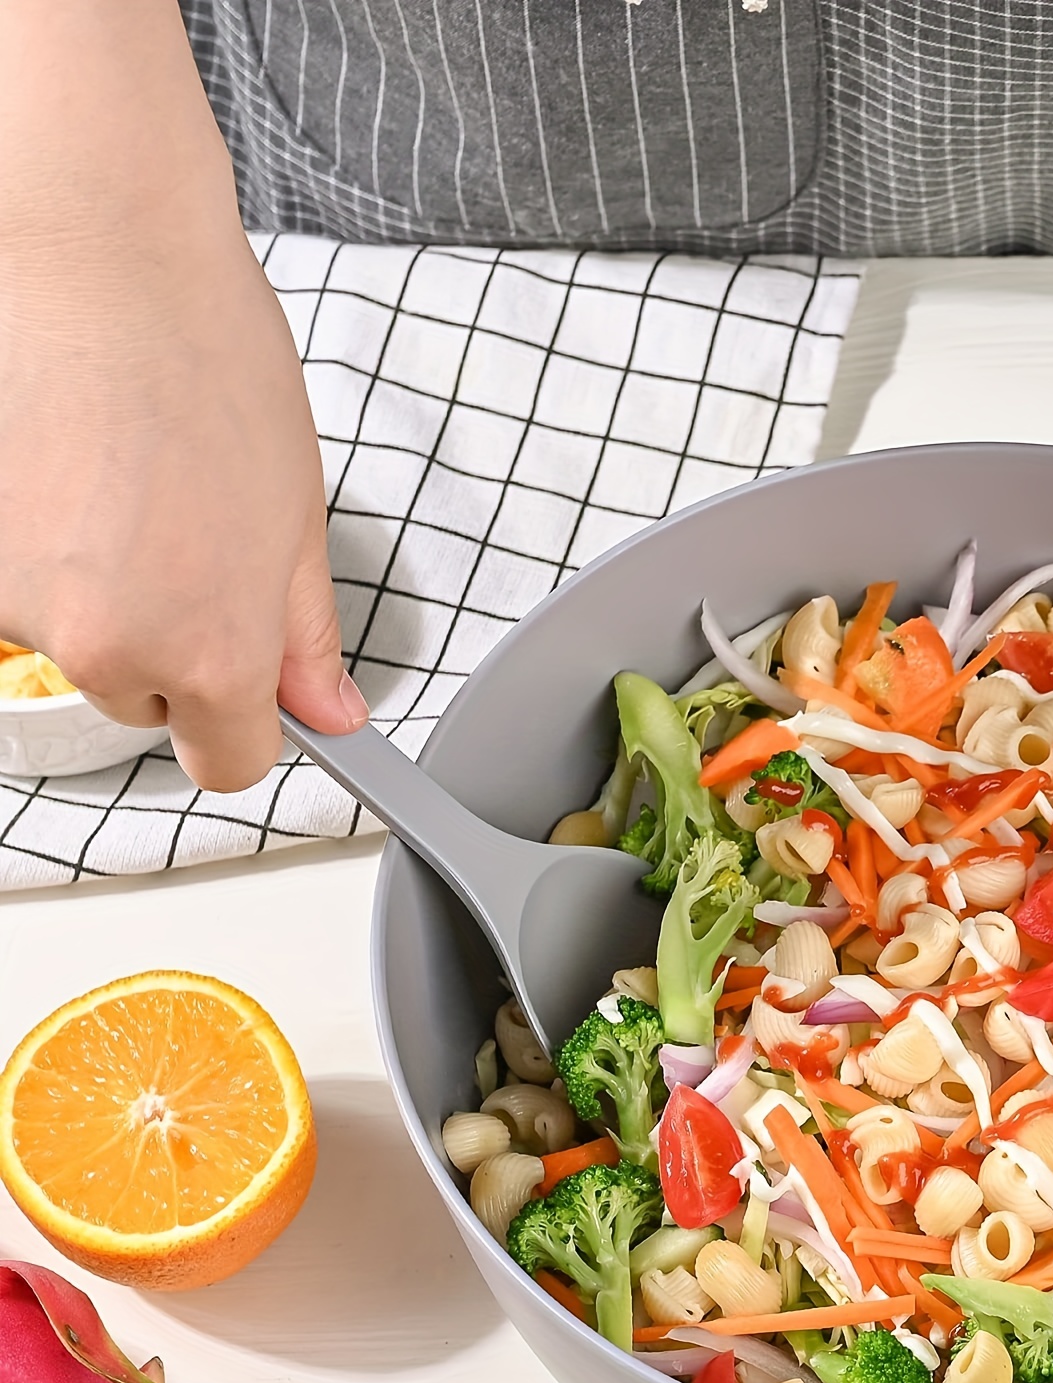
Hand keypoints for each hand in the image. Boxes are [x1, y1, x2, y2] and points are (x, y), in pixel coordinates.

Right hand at [0, 0, 363, 793]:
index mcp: (209, 654)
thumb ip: (304, 640)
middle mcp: (106, 648)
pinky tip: (66, 471)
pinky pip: (24, 590)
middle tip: (183, 534)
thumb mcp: (295, 518)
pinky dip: (42, 549)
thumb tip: (329, 716)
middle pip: (147, 703)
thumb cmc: (207, 362)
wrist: (100, 254)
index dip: (244, 723)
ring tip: (124, 483)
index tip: (248, 690)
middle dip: (171, 644)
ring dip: (102, 591)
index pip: (229, 763)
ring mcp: (22, 604)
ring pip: (82, 642)